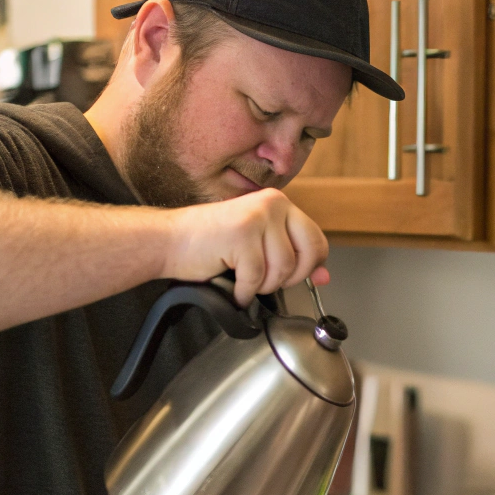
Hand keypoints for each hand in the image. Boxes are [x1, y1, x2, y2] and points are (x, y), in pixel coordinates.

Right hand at [164, 188, 329, 305]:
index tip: (292, 277)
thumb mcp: (260, 246)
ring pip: (281, 270)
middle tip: (264, 280)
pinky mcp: (240, 235)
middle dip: (287, 278)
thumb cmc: (210, 244)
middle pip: (306, 256)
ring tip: (242, 278)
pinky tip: (232, 285)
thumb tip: (326, 276)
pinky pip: (256, 278)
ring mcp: (257, 217)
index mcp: (279, 203)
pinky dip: (243, 291)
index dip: (308, 267)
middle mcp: (272, 204)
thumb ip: (294, 256)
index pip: (317, 241)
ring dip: (261, 286)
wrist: (168, 241)